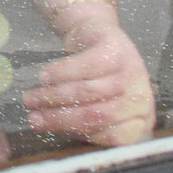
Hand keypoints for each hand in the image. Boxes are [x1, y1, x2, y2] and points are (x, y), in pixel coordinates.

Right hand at [24, 8, 154, 145]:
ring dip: (53, 96)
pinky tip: (44, 77)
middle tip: (33, 118)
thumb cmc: (94, 79)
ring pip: (87, 92)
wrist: (96, 36)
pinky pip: (83, 67)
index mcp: (140, 117)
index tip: (47, 130)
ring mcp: (132, 70)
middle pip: (97, 115)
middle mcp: (141, 96)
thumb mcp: (93, 106)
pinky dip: (59, 74)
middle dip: (59, 118)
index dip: (76, 133)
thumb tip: (41, 125)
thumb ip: (78, 122)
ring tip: (31, 98)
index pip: (112, 137)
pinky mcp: (116, 48)